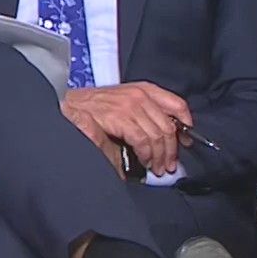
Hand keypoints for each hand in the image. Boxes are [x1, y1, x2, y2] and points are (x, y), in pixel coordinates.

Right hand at [61, 82, 191, 175]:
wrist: (70, 108)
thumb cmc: (95, 108)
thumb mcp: (125, 105)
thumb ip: (145, 116)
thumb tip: (164, 141)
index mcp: (144, 89)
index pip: (177, 104)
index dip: (185, 124)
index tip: (186, 141)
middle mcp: (140, 95)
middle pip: (168, 125)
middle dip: (171, 149)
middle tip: (169, 164)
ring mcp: (130, 105)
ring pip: (158, 135)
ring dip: (159, 156)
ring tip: (157, 168)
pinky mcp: (120, 117)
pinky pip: (143, 140)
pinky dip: (146, 155)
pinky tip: (144, 161)